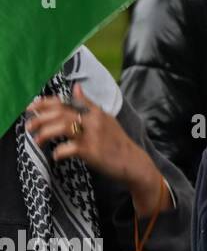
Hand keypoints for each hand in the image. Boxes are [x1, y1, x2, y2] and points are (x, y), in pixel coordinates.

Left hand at [26, 84, 167, 217]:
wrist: (133, 162)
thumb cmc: (116, 142)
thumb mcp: (105, 119)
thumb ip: (88, 104)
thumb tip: (75, 87)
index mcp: (95, 112)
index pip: (65, 101)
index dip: (45, 103)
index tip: (31, 107)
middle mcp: (94, 120)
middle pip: (60, 112)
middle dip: (40, 118)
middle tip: (29, 126)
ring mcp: (93, 135)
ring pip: (62, 126)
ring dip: (45, 133)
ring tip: (37, 140)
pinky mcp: (91, 151)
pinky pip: (68, 148)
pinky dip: (58, 152)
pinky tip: (56, 156)